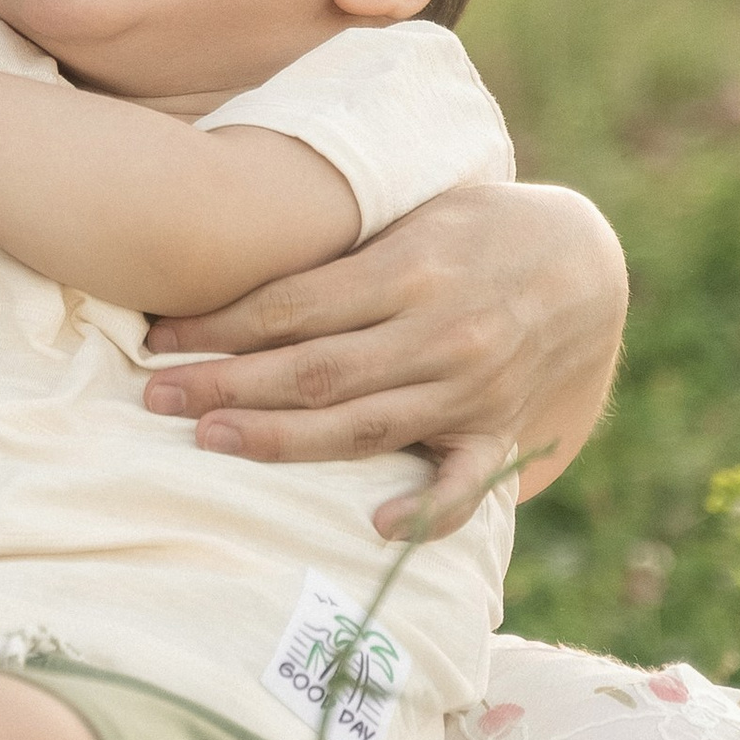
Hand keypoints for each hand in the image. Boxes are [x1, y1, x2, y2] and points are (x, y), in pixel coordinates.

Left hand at [141, 180, 627, 539]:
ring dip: (280, 439)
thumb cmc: (475, 226)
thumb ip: (343, 249)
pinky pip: (463, 481)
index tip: (159, 338)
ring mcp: (471, 388)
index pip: (293, 306)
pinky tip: (376, 528)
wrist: (585, 257)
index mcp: (410, 269)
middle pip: (312, 370)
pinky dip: (426, 510)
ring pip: (361, 426)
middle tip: (154, 396)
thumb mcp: (414, 212)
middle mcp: (438, 332)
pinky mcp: (498, 429)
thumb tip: (239, 264)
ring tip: (210, 440)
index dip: (218, 325)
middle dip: (226, 386)